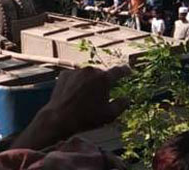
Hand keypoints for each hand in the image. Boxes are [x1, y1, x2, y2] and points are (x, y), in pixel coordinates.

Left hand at [11, 66, 130, 150]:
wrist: (59, 117)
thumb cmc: (87, 118)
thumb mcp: (110, 115)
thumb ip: (122, 104)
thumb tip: (127, 98)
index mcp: (104, 79)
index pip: (118, 71)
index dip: (125, 71)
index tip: (129, 71)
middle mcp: (90, 70)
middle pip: (101, 74)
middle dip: (103, 82)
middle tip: (100, 96)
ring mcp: (76, 71)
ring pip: (87, 75)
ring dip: (89, 82)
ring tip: (85, 98)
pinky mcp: (64, 74)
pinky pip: (75, 76)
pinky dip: (77, 83)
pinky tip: (75, 95)